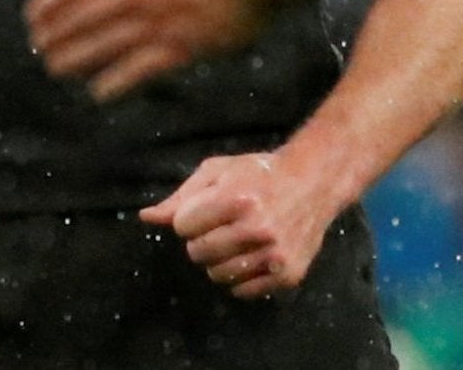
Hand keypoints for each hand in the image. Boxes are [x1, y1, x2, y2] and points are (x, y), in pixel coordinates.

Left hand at [24, 0, 277, 100]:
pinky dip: (117, 82)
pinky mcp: (188, 45)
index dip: (54, 0)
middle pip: (86, 17)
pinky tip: (99, 93)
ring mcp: (161, 21)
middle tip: (37, 45)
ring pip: (105, 46)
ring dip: (77, 58)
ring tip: (55, 69)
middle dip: (58, 32)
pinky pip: (141, 70)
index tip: (33, 14)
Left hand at [141, 148, 343, 299]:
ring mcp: (274, 255)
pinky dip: (241, 276)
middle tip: (224, 224)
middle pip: (197, 253)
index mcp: (237, 198)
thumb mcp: (219, 172)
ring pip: (216, 275)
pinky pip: (241, 290)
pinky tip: (254, 254)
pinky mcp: (287, 275)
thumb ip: (181, 197)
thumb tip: (147, 218)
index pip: (182, 226)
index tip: (208, 208)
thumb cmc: (260, 173)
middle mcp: (257, 228)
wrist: (315, 181)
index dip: (191, 217)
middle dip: (203, 239)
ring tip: (239, 239)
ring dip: (220, 259)